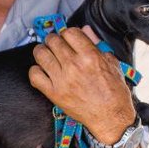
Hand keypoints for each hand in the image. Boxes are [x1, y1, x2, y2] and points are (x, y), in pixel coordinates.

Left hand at [29, 26, 135, 142]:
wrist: (110, 117)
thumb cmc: (114, 91)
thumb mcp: (112, 64)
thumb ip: (97, 45)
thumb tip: (85, 30)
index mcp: (90, 56)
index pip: (69, 32)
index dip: (68, 34)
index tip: (68, 39)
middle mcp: (74, 66)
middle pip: (53, 41)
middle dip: (54, 40)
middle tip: (56, 46)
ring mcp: (61, 80)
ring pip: (40, 54)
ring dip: (42, 51)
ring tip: (47, 55)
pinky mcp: (53, 93)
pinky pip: (34, 75)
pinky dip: (36, 70)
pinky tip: (43, 71)